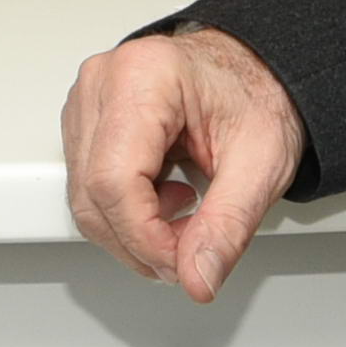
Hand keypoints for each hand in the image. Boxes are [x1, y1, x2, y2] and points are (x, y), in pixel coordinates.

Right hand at [62, 26, 302, 301]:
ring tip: (185, 215)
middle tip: (189, 250)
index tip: (182, 261)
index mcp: (143, 76)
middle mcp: (103, 82)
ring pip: (84, 198)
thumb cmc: (257, 96)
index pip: (114, 181)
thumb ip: (228, 226)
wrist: (256, 70)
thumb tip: (197, 277)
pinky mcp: (87, 121)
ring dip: (133, 230)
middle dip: (140, 241)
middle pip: (92, 194)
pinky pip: (88, 186)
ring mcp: (88, 100)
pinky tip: (164, 199)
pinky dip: (126, 212)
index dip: (145, 237)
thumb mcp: (261, 163)